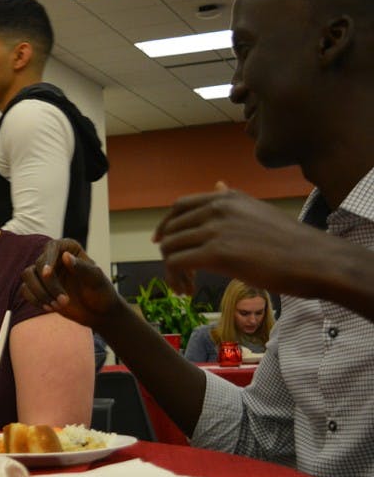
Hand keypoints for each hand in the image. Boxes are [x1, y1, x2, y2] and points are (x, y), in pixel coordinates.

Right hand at [20, 239, 121, 328]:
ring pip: (27, 275)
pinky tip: (49, 308)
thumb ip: (82, 267)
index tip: (48, 273)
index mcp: (69, 249)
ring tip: (56, 306)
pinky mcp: (38, 287)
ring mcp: (45, 273)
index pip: (52, 247)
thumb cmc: (101, 293)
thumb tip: (65, 256)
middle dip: (49, 285)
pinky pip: (25, 290)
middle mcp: (54, 258)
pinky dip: (34, 299)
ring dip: (39, 293)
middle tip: (64, 301)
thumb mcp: (96, 280)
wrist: (99, 312)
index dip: (48, 259)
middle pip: (39, 264)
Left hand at [153, 187, 331, 296]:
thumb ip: (232, 204)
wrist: (315, 260)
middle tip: (183, 276)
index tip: (161, 242)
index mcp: (226, 197)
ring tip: (186, 287)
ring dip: (171, 271)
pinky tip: (189, 291)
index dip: (166, 226)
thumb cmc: (291, 243)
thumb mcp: (258, 211)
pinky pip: (176, 263)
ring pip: (170, 248)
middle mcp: (217, 207)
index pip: (179, 206)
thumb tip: (217, 184)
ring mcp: (215, 228)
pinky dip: (175, 278)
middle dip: (170, 254)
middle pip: (171, 230)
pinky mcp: (216, 252)